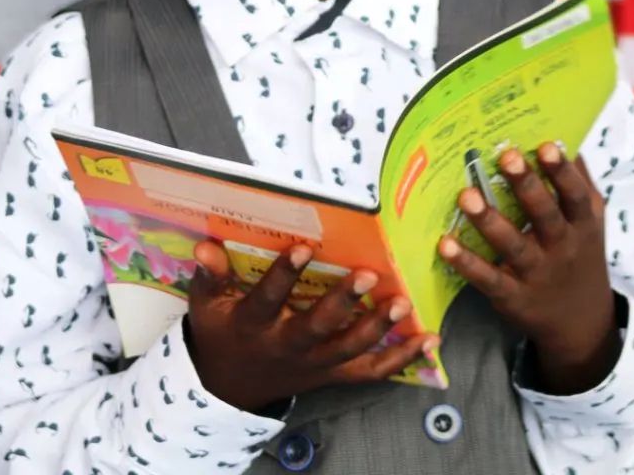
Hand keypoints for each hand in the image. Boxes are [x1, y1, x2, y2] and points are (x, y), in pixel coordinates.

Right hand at [187, 242, 436, 412]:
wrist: (230, 386)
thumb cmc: (222, 332)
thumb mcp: (206, 305)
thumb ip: (209, 276)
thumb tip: (206, 247)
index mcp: (253, 324)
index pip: (269, 298)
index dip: (284, 274)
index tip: (303, 247)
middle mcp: (286, 346)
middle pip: (318, 327)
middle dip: (344, 302)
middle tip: (368, 275)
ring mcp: (314, 364)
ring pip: (349, 350)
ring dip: (378, 327)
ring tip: (401, 302)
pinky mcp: (333, 375)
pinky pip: (370, 371)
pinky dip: (402, 359)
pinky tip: (428, 340)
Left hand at [438, 143, 619, 394]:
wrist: (583, 323)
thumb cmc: (579, 254)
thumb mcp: (589, 223)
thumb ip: (578, 182)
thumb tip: (566, 137)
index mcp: (581, 225)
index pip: (574, 195)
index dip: (561, 171)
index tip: (547, 145)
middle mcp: (562, 248)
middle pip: (544, 215)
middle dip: (526, 186)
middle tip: (506, 156)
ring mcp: (537, 274)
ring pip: (513, 245)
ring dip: (488, 221)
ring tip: (466, 196)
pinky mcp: (513, 296)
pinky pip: (488, 278)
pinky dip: (466, 263)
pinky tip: (444, 243)